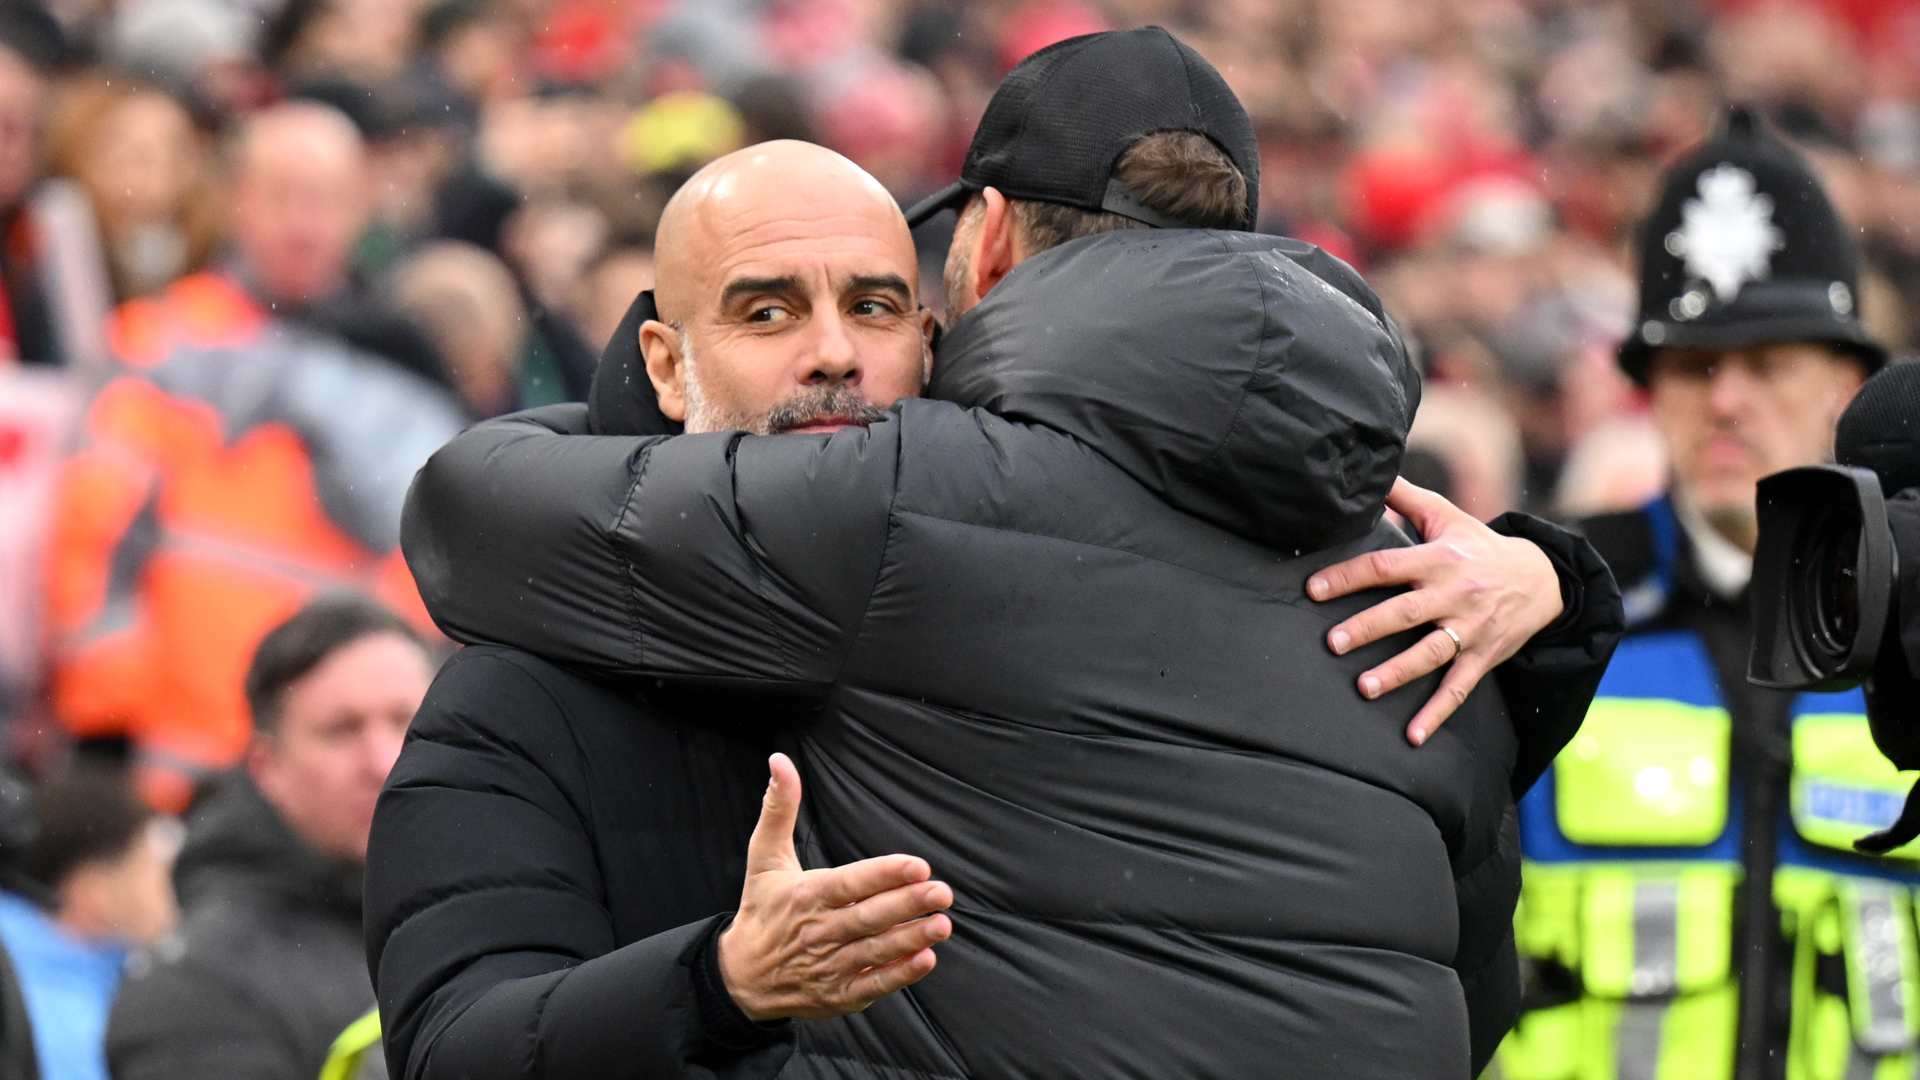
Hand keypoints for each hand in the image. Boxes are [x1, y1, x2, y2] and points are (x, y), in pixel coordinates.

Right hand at [718, 753, 953, 1020]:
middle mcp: (817, 932)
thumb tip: (780, 761)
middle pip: (867, 918)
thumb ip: (779, 808)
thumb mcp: (764, 856)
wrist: (741, 976)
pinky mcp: (837, 995)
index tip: (916, 865)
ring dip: (910, 939)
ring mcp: (828, 967)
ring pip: (874, 952)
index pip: (848, 884)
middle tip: (942, 892)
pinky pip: (871, 986)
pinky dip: (898, 976)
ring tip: (942, 924)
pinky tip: (925, 960)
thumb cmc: (762, 908)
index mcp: (804, 895)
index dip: (882, 875)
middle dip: (907, 905)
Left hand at [1307, 479, 1563, 745]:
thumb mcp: (1447, 516)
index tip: (1313, 589)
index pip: (1386, 567)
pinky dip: (1437, 713)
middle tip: (1331, 642)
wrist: (1542, 578)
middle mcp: (1453, 595)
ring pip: (1430, 653)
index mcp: (1438, 560)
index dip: (1349, 577)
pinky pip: (1459, 689)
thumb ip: (1405, 498)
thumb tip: (1369, 475)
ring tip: (1365, 688)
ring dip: (1398, 672)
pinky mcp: (1483, 656)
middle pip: (1404, 613)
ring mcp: (1470, 629)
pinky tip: (1414, 736)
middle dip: (1367, 628)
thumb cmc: (1478, 546)